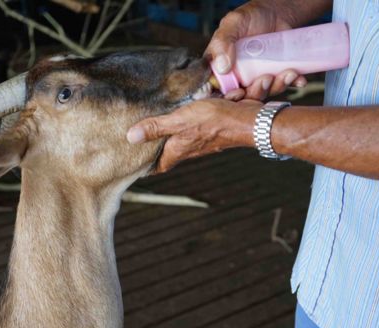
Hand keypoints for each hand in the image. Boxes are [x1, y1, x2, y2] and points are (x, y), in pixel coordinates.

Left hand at [126, 99, 261, 172]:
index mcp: (178, 150)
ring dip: (171, 133)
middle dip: (155, 147)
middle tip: (139, 138)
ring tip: (156, 122)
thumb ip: (156, 127)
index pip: (157, 166)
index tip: (132, 159)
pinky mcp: (213, 130)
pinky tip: (183, 110)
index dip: (145, 165)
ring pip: (182, 140)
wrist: (248, 120)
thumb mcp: (179, 120)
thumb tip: (130, 137)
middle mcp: (189, 149)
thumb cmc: (214, 121)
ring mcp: (202, 141)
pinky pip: (196, 128)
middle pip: (168, 153)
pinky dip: (188, 122)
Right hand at [207, 0, 307, 100]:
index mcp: (224, 68)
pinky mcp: (276, 75)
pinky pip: (285, 84)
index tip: (241, 92)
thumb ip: (222, 43)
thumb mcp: (232, 25)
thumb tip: (222, 67)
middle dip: (258, 92)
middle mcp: (240, 76)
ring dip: (278, 87)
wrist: (275, 13)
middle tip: (267, 79)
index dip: (230, 96)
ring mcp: (259, 77)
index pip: (223, 89)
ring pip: (266, 91)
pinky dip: (293, 83)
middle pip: (246, 95)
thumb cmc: (249, 17)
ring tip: (288, 73)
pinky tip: (299, 78)